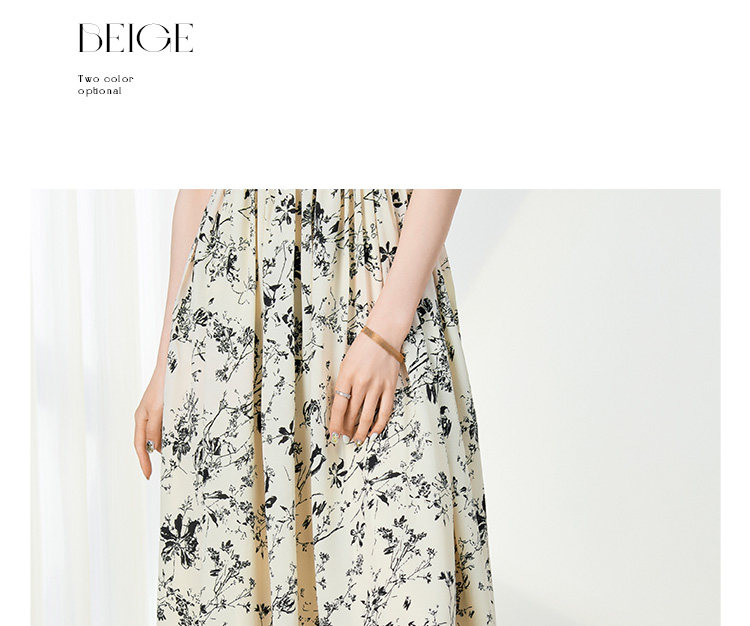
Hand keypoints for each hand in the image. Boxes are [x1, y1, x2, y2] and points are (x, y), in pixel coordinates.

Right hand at [133, 369, 164, 478]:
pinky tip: (180, 439)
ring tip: (175, 457)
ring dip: (165, 446)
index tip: (148, 476)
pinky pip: (165, 427)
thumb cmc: (163, 385)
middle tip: (164, 469)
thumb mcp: (158, 409)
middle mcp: (146, 417)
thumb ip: (155, 428)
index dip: (144, 461)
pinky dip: (171, 435)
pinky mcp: (164, 408)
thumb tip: (154, 448)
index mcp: (141, 418)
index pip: (140, 445)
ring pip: (158, 435)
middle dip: (153, 457)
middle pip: (148, 442)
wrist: (172, 365)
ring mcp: (154, 413)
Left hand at [329, 327, 402, 444]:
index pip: (338, 407)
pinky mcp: (390, 387)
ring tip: (357, 440)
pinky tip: (374, 432)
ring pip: (368, 416)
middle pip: (352, 414)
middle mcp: (362, 383)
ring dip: (361, 431)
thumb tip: (341, 409)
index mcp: (346, 376)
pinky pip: (385, 411)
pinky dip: (379, 424)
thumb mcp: (346, 365)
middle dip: (347, 430)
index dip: (335, 424)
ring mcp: (377, 386)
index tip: (334, 434)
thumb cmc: (362, 349)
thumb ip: (343, 385)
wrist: (383, 336)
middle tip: (344, 439)